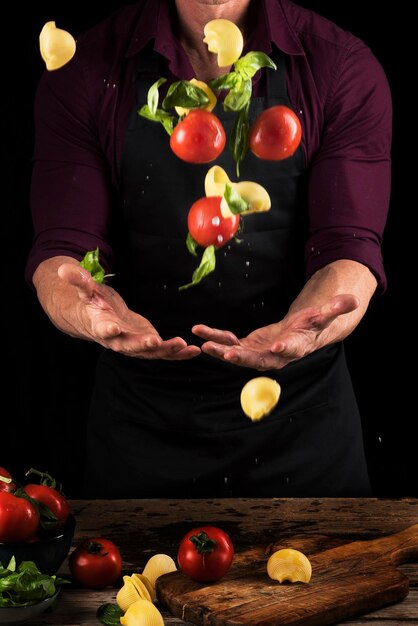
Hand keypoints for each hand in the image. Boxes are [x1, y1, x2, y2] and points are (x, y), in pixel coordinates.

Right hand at [58, 263, 200, 359]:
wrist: (97, 320)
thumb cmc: (92, 303)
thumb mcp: (86, 290)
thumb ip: (79, 281)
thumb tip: (63, 268)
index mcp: (101, 326)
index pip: (102, 330)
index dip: (107, 330)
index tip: (112, 328)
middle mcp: (118, 340)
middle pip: (129, 346)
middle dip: (142, 345)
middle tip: (155, 342)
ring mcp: (134, 345)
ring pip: (150, 352)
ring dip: (167, 351)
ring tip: (184, 346)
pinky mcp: (148, 345)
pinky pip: (164, 352)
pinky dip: (179, 354)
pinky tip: (195, 351)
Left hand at [192, 294, 358, 369]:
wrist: (298, 335)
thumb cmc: (311, 325)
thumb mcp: (323, 315)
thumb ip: (335, 309)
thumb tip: (352, 300)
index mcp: (294, 348)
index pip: (291, 351)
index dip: (284, 350)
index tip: (276, 348)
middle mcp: (273, 356)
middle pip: (257, 359)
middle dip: (241, 357)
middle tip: (226, 353)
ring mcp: (257, 353)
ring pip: (237, 353)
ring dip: (220, 349)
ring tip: (204, 343)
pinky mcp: (247, 347)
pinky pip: (228, 343)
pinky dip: (215, 337)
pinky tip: (200, 331)